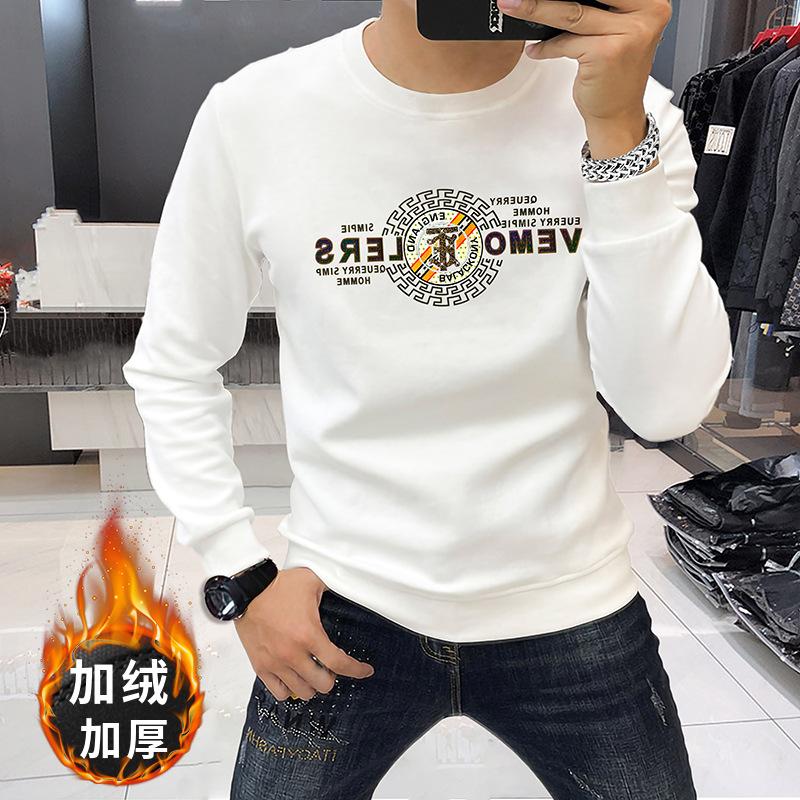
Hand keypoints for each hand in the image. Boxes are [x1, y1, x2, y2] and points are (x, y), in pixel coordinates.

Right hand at [234, 566, 374, 700]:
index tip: (365, 671)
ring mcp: (275, 663)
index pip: (339, 664)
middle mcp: (292, 654)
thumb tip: (349, 586)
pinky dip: (290, 689)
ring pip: (302, 692)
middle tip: (331, 667)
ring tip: (313, 672)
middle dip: (332, 677)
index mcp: (309, 634)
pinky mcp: (260, 666)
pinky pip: (279, 692)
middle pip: (322, 684)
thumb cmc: (278, 586)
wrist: (247, 590)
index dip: (356, 670)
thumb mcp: (313, 581)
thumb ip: (333, 586)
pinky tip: (294, 678)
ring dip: (312, 684)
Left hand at [498, 0, 670, 158]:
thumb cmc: (613, 76)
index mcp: (650, 4)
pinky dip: (546, 46)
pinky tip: (536, 49)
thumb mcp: (613, 33)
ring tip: (515, 8)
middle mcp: (645, 14)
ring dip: (536, 10)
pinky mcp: (606, 52)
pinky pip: (566, 42)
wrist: (618, 115)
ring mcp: (628, 34)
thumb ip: (596, 11)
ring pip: (571, 14)